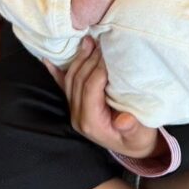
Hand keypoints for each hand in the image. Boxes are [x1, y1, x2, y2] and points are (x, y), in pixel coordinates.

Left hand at [43, 38, 159, 158]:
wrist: (133, 148)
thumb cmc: (138, 140)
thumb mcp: (140, 136)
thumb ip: (131, 128)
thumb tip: (124, 121)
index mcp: (91, 122)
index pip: (90, 88)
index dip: (99, 68)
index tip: (110, 51)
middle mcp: (78, 116)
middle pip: (78, 81)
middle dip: (89, 58)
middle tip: (101, 40)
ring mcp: (74, 110)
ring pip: (70, 79)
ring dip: (79, 58)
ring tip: (88, 41)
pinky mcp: (76, 105)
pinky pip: (63, 86)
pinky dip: (56, 72)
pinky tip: (48, 59)